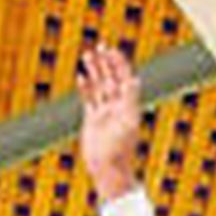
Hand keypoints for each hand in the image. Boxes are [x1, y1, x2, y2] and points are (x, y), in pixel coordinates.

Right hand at [76, 43, 143, 201]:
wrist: (108, 169)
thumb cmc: (120, 149)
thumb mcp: (127, 122)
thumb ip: (130, 100)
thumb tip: (134, 79)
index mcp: (129, 107)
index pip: (125, 79)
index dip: (119, 64)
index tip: (113, 50)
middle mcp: (118, 108)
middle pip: (112, 79)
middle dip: (107, 63)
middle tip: (100, 46)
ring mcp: (105, 114)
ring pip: (99, 87)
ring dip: (95, 71)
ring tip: (88, 55)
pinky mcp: (93, 121)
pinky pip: (89, 100)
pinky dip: (85, 88)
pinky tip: (81, 76)